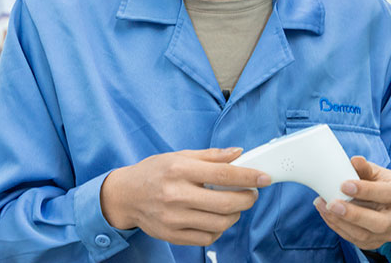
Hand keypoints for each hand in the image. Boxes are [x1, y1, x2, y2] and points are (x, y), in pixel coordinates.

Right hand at [100, 148, 270, 245]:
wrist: (126, 195)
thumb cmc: (154, 172)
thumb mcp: (180, 155)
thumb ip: (210, 156)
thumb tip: (238, 153)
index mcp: (179, 169)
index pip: (223, 173)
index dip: (248, 176)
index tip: (264, 177)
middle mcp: (176, 194)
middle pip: (225, 202)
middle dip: (247, 198)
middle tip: (251, 193)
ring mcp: (174, 218)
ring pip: (220, 223)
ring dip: (235, 214)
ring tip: (233, 204)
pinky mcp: (173, 235)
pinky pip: (207, 238)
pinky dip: (219, 229)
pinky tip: (217, 217)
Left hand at [314, 156, 390, 250]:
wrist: (382, 199)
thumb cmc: (377, 181)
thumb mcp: (374, 171)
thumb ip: (365, 167)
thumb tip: (355, 160)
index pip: (388, 194)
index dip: (366, 191)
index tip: (343, 185)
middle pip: (380, 222)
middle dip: (353, 215)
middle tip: (331, 204)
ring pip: (366, 235)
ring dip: (341, 222)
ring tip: (323, 206)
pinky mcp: (378, 242)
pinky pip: (357, 240)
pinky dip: (339, 227)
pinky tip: (327, 214)